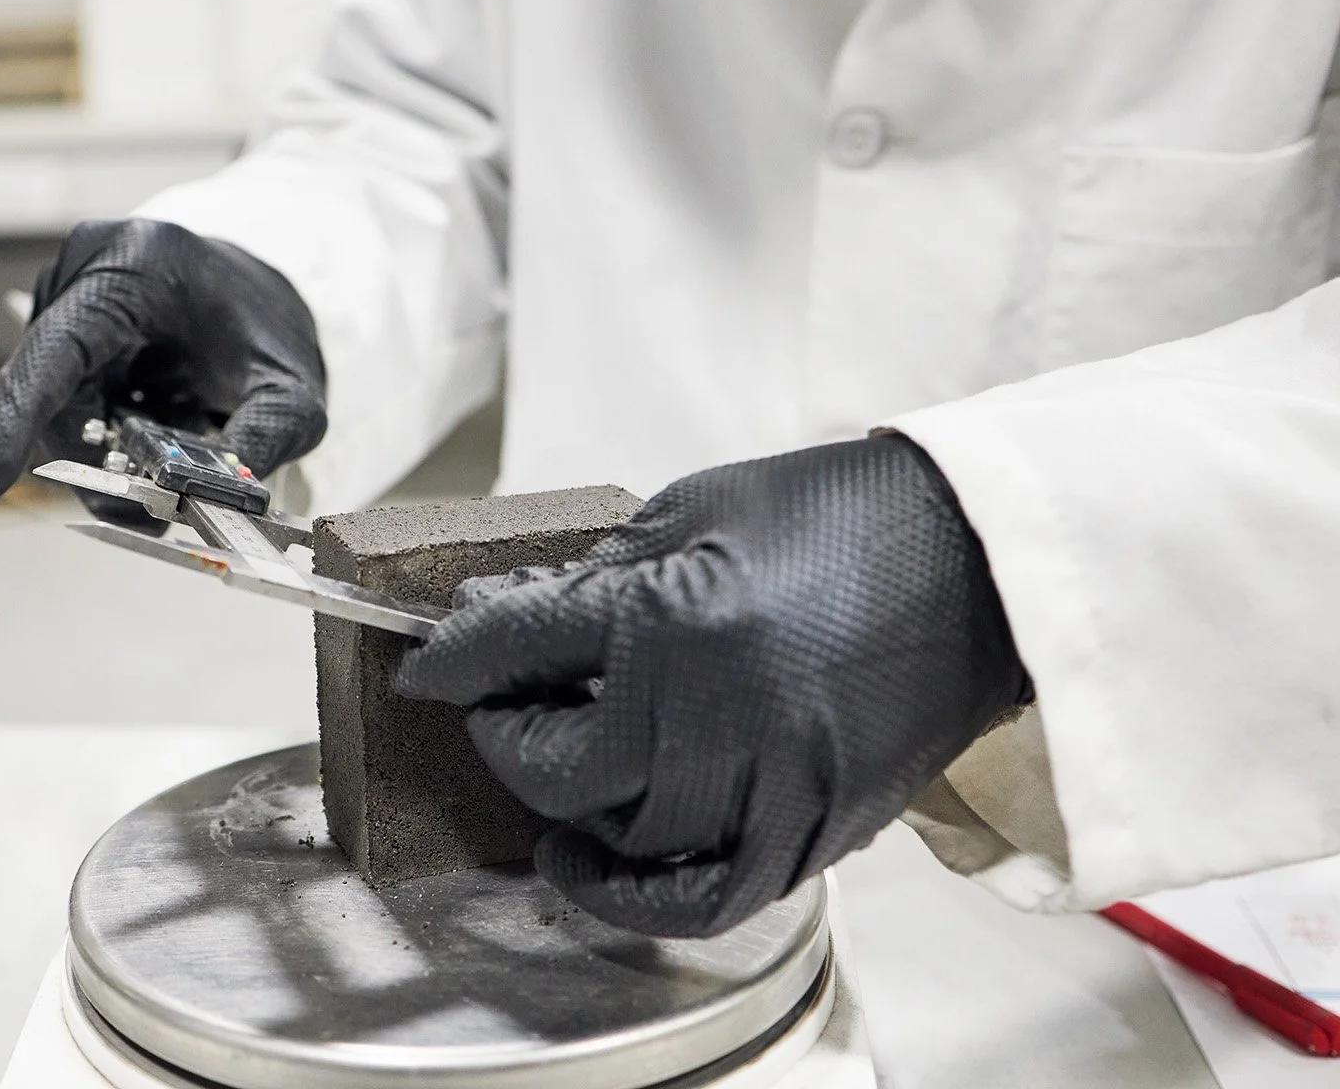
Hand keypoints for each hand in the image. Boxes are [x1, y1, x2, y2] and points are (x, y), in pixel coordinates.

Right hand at [0, 219, 326, 511]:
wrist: (259, 293)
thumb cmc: (269, 329)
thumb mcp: (295, 388)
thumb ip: (266, 438)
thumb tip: (222, 499)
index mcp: (136, 265)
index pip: (58, 350)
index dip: (14, 420)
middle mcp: (83, 273)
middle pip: (51, 398)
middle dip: (95, 463)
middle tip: (148, 508)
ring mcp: (64, 303)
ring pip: (55, 415)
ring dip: (108, 460)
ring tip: (173, 465)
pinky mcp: (61, 336)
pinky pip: (65, 411)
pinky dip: (107, 446)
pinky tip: (153, 445)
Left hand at [394, 435, 1031, 937]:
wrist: (978, 560)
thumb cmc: (839, 516)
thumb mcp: (694, 509)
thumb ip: (595, 573)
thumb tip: (505, 611)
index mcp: (673, 616)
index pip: (515, 649)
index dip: (452, 657)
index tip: (428, 663)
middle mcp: (711, 715)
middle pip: (554, 765)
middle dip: (504, 735)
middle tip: (495, 708)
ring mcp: (768, 784)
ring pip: (621, 836)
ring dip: (563, 807)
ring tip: (546, 773)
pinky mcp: (815, 828)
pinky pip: (706, 894)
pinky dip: (637, 897)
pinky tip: (591, 866)